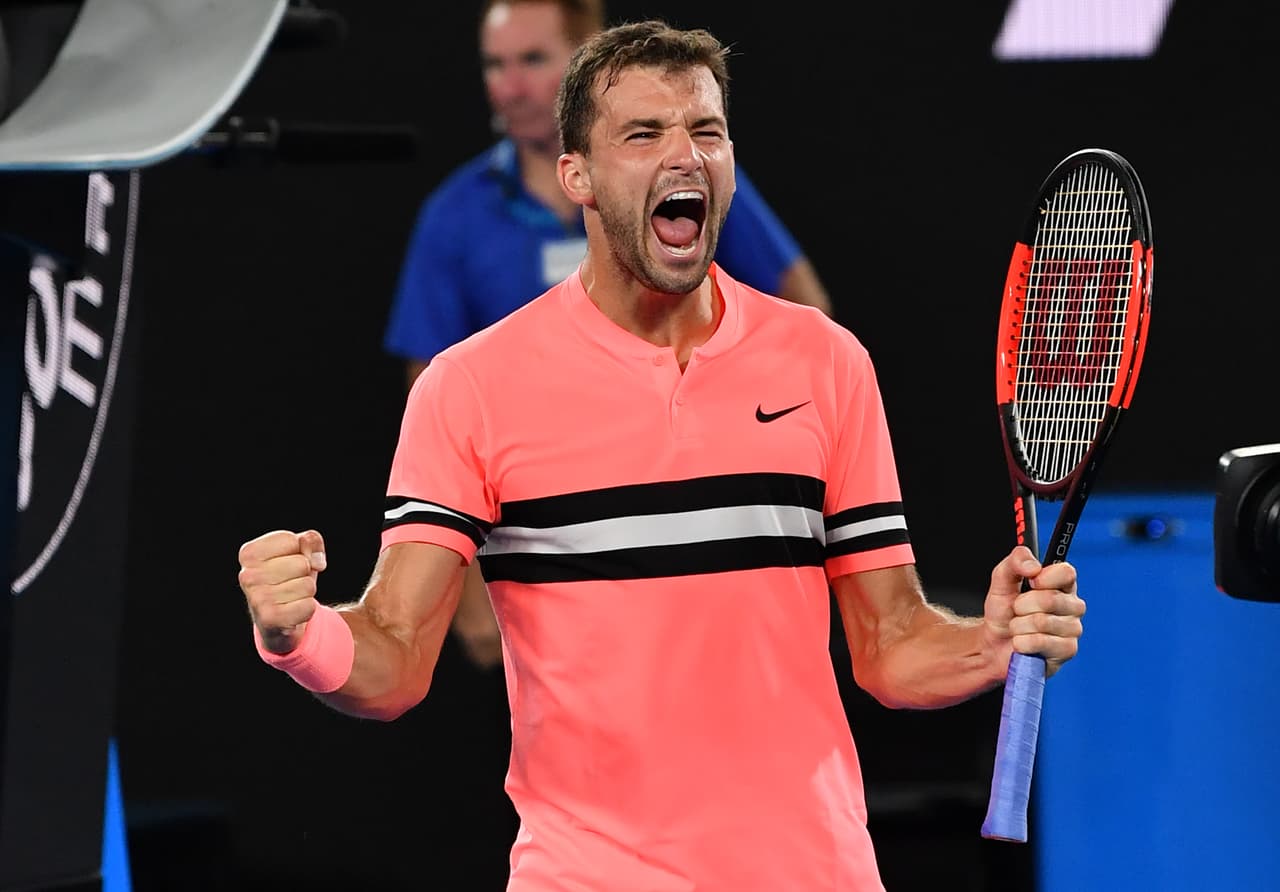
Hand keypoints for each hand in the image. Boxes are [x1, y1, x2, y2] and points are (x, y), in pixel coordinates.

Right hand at [238, 529, 327, 653]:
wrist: (277, 620)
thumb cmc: (287, 578)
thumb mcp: (298, 551)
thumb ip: (310, 540)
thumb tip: (318, 562)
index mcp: (249, 554)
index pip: (292, 541)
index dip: (300, 551)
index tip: (287, 562)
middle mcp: (247, 576)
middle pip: (302, 563)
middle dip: (304, 573)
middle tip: (289, 583)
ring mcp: (257, 599)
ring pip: (307, 585)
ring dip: (306, 592)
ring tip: (290, 597)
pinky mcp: (270, 619)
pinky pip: (309, 606)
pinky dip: (307, 609)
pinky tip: (292, 611)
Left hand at [982, 545, 1085, 677]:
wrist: (994, 642)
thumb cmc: (1004, 612)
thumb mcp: (1002, 580)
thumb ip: (1015, 561)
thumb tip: (1033, 566)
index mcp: (1062, 584)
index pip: (1067, 572)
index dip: (1045, 578)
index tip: (1030, 583)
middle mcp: (1072, 605)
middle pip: (1049, 599)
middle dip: (1022, 605)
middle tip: (1018, 610)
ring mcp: (1072, 629)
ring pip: (1042, 622)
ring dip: (1019, 625)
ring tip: (1019, 627)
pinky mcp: (1067, 650)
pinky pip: (1040, 642)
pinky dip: (1022, 642)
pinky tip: (1023, 642)